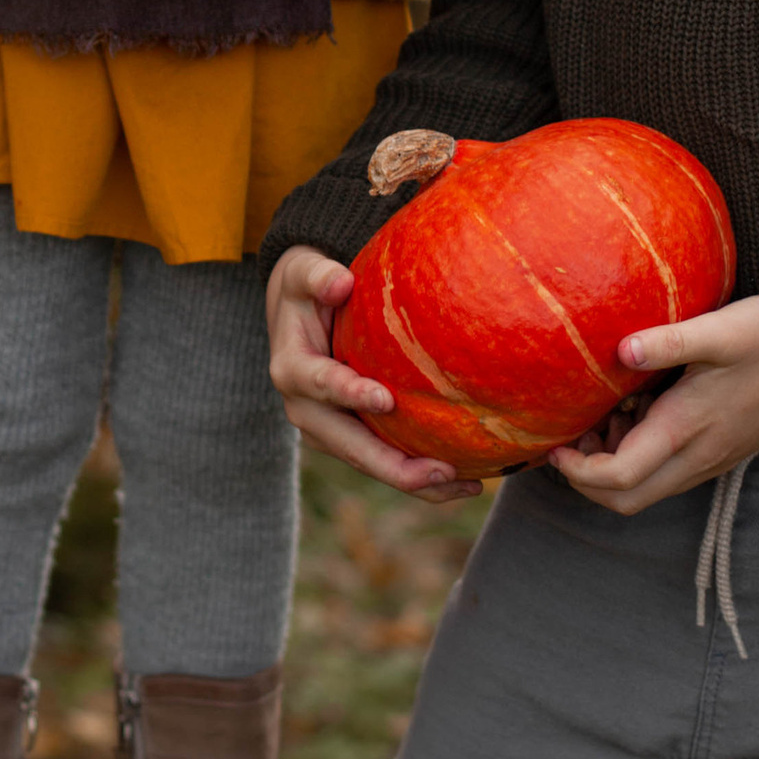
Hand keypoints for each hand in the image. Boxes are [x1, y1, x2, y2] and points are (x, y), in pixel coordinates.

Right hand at [265, 245, 481, 504]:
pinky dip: (420, 477)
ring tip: (465, 485)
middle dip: (392, 464)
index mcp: (292, 370)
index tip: (385, 400)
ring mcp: (328, 431)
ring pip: (370, 464)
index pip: (320, 385)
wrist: (296, 316)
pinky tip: (466, 481)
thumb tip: (341, 282)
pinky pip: (384, 462)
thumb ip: (318, 275)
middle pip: (349, 446)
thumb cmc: (308, 288)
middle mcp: (306, 411)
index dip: (350, 394)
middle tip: (440, 470)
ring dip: (414, 480)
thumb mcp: (304, 272)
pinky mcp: (350, 439)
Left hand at [544, 295, 758, 515]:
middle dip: (589, 480)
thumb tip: (620, 351)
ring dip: (615, 468)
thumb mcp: (718, 329)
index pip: (618, 478)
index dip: (577, 471)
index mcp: (686, 429)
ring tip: (607, 416)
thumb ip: (668, 342)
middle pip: (628, 499)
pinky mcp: (722, 451)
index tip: (555, 444)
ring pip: (648, 489)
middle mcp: (698, 456)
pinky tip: (641, 410)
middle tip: (573, 437)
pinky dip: (641, 457)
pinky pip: (670, 474)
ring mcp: (712, 459)